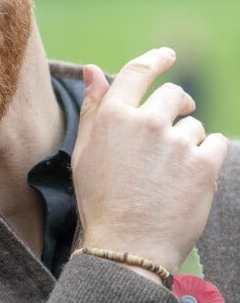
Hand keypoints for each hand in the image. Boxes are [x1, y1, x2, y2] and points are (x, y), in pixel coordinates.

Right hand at [72, 48, 228, 271]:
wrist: (126, 245)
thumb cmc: (100, 200)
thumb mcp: (86, 152)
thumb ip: (93, 107)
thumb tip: (91, 69)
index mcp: (114, 117)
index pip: (138, 71)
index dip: (155, 59)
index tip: (166, 57)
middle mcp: (147, 123)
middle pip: (174, 95)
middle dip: (175, 107)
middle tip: (171, 126)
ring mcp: (178, 143)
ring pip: (194, 125)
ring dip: (187, 141)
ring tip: (169, 173)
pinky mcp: (205, 164)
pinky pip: (217, 143)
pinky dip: (207, 156)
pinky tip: (188, 178)